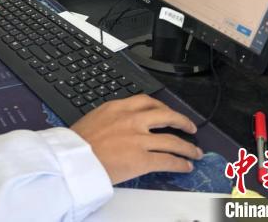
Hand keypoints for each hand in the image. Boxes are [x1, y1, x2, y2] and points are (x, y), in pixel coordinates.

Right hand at [71, 95, 202, 183]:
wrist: (73, 159)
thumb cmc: (77, 143)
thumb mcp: (94, 119)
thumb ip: (111, 118)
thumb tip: (118, 125)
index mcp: (118, 107)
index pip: (146, 101)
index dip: (161, 106)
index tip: (166, 110)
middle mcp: (132, 120)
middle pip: (166, 115)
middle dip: (181, 121)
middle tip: (189, 126)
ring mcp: (139, 139)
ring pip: (172, 140)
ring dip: (187, 147)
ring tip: (194, 151)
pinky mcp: (142, 159)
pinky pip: (168, 160)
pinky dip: (180, 163)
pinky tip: (185, 165)